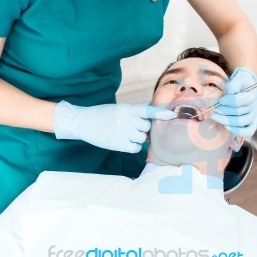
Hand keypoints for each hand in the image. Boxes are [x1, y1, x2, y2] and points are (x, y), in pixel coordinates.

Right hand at [54, 101, 175, 152]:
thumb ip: (135, 111)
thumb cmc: (103, 114)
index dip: (162, 113)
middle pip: (147, 127)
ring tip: (124, 133)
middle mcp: (126, 119)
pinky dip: (133, 147)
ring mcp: (122, 132)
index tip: (173, 116)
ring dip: (137, 138)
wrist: (83, 121)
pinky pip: (136, 148)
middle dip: (142, 128)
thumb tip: (152, 115)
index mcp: (127, 108)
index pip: (148, 110)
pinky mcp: (118, 144)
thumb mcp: (119, 108)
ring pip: (142, 138)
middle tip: (131, 127)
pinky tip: (124, 141)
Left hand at [211, 68, 256, 136]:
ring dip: (226, 120)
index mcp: (252, 95)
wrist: (247, 91)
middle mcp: (255, 107)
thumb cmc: (240, 86)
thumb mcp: (237, 81)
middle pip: (239, 112)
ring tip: (215, 116)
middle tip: (214, 109)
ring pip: (241, 122)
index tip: (221, 100)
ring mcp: (254, 116)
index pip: (243, 100)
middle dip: (224, 111)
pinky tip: (225, 126)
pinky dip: (237, 131)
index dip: (231, 101)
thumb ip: (233, 85)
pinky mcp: (252, 124)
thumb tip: (229, 94)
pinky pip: (247, 132)